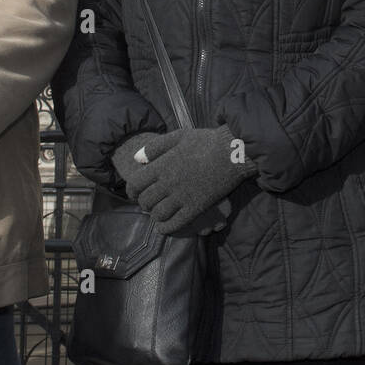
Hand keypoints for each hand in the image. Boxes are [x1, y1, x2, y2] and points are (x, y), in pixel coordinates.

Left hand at [126, 126, 256, 232]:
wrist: (233, 153)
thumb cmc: (206, 142)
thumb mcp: (179, 136)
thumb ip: (155, 147)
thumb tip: (136, 159)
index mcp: (162, 165)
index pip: (135, 184)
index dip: (131, 191)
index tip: (135, 192)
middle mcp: (169, 183)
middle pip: (145, 202)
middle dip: (144, 204)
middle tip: (148, 203)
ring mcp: (182, 197)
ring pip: (158, 214)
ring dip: (155, 215)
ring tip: (158, 212)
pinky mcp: (196, 208)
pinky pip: (175, 224)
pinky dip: (166, 228)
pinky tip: (164, 226)